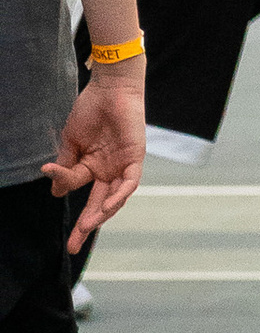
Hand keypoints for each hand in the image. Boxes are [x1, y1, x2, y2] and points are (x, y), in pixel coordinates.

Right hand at [44, 70, 143, 252]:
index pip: (77, 186)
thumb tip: (56, 194)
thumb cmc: (91, 109)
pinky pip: (130, 182)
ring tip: (87, 226)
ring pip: (115, 197)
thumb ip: (66, 166)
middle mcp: (108, 169)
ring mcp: (122, 165)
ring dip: (102, 213)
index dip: (63, 185)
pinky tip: (107, 206)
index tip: (51, 178)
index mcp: (92, 165)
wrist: (110, 87)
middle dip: (86, 225)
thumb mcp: (72, 141)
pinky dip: (120, 195)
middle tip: (73, 246)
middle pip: (98, 203)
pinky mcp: (135, 158)